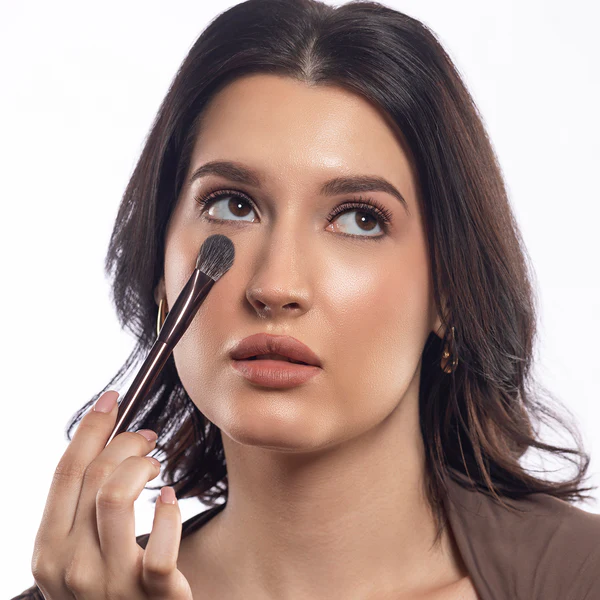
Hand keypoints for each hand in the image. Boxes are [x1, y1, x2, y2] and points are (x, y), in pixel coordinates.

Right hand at [31, 390, 192, 598]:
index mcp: (48, 551)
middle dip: (126, 442)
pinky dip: (168, 514)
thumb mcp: (82, 551)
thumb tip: (102, 444)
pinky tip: (170, 500)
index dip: (90, 429)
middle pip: (94, 476)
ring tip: (156, 467)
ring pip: (115, 497)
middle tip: (148, 438)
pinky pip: (158, 549)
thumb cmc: (112, 588)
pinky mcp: (151, 599)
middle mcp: (69, 569)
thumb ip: (82, 509)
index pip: (64, 473)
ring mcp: (108, 587)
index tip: (113, 398)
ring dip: (141, 467)